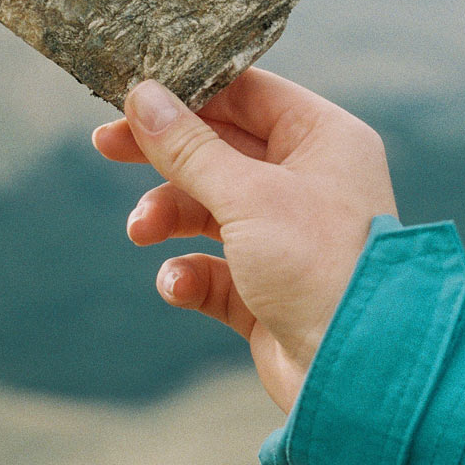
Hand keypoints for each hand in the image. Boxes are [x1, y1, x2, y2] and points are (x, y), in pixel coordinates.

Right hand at [92, 68, 396, 412]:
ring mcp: (287, 238)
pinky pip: (213, 269)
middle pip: (219, 148)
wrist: (359, 373)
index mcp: (323, 140)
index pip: (247, 95)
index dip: (188, 92)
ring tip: (141, 231)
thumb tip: (141, 96)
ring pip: (208, 208)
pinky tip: (178, 284)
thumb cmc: (319, 266)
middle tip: (105, 146)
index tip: (131, 96)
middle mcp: (308, 181)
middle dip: (163, 155)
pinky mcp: (267, 290)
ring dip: (168, 216)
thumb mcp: (247, 195)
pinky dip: (188, 274)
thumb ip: (189, 147)